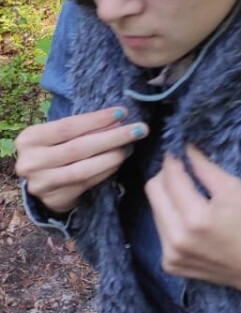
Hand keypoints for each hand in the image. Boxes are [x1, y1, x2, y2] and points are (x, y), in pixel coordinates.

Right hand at [14, 108, 148, 213]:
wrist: (40, 181)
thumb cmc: (54, 148)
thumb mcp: (58, 135)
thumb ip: (81, 127)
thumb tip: (119, 117)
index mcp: (29, 139)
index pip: (67, 126)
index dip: (97, 119)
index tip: (123, 112)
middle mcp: (30, 162)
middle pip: (78, 148)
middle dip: (112, 137)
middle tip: (139, 129)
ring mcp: (41, 184)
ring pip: (83, 169)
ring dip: (112, 156)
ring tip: (131, 146)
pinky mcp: (55, 200)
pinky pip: (86, 183)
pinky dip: (106, 171)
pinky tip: (119, 161)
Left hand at [145, 146, 240, 300]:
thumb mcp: (234, 189)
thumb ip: (205, 167)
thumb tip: (184, 149)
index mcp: (195, 218)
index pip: (169, 177)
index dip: (173, 160)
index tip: (179, 151)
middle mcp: (177, 238)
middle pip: (153, 191)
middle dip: (166, 176)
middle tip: (184, 172)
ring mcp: (170, 254)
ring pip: (155, 210)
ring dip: (169, 198)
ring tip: (191, 199)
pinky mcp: (170, 264)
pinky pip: (161, 231)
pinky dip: (172, 220)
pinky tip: (192, 223)